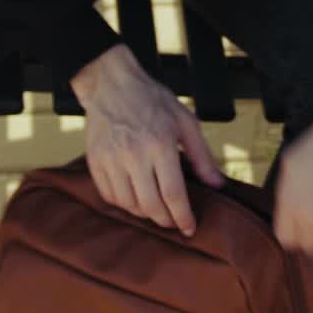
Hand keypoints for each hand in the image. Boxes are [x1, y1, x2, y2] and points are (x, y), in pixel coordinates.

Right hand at [71, 44, 224, 235]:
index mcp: (160, 144)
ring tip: (156, 209)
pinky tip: (134, 198)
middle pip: (150, 205)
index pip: (173, 194)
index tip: (190, 229)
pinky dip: (123, 204)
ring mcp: (111, 159)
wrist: (111, 84)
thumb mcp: (185, 121)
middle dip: (166, 220)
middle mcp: (133, 154)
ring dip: (145, 214)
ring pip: (128, 204)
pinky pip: (109, 196)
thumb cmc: (152, 100)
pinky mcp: (95, 161)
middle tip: (174, 222)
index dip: (183, 217)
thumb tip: (218, 185)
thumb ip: (202, 156)